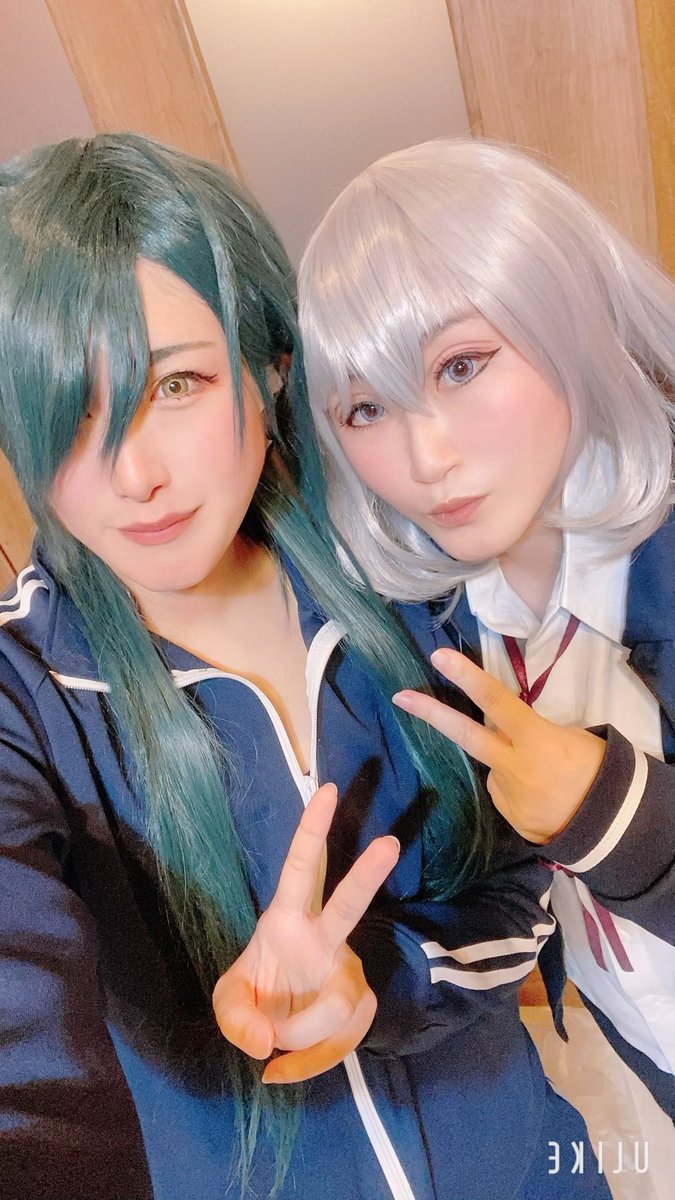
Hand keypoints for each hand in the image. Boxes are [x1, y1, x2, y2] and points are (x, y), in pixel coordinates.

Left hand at [212, 782, 398, 1083]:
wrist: (282, 1033)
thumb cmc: (256, 998)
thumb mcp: (228, 1004)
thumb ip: (235, 1019)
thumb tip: (266, 1044)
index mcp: (287, 919)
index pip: (302, 868)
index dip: (313, 830)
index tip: (326, 790)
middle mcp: (325, 939)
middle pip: (348, 904)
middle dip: (368, 875)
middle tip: (389, 842)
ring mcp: (347, 972)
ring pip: (335, 1005)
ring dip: (300, 1036)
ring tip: (273, 1048)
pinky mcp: (360, 1007)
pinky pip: (335, 1043)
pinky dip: (305, 1064)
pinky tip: (283, 1069)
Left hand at [393, 648, 605, 843]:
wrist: (611, 827)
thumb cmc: (598, 771)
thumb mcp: (572, 738)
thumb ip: (532, 733)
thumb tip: (509, 735)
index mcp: (535, 739)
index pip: (495, 700)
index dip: (466, 677)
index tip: (439, 657)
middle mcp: (513, 765)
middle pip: (465, 734)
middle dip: (430, 713)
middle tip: (400, 696)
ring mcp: (506, 793)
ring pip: (493, 768)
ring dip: (509, 767)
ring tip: (546, 779)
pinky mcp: (506, 815)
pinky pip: (504, 793)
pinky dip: (518, 790)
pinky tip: (542, 798)